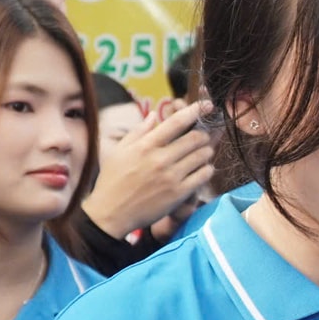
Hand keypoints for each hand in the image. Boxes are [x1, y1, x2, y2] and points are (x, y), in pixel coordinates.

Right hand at [82, 99, 215, 237]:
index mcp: (145, 145)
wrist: (111, 214)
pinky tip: (202, 169)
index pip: (177, 122)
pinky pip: (203, 176)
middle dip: (203, 134)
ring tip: (203, 152)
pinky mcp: (178, 194)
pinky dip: (207, 169)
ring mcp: (171, 177)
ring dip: (206, 151)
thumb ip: (139, 131)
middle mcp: (160, 159)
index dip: (196, 111)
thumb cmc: (113, 180)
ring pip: (202, 156)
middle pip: (195, 138)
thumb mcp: (119, 151)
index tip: (207, 105)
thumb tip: (154, 115)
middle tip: (203, 136)